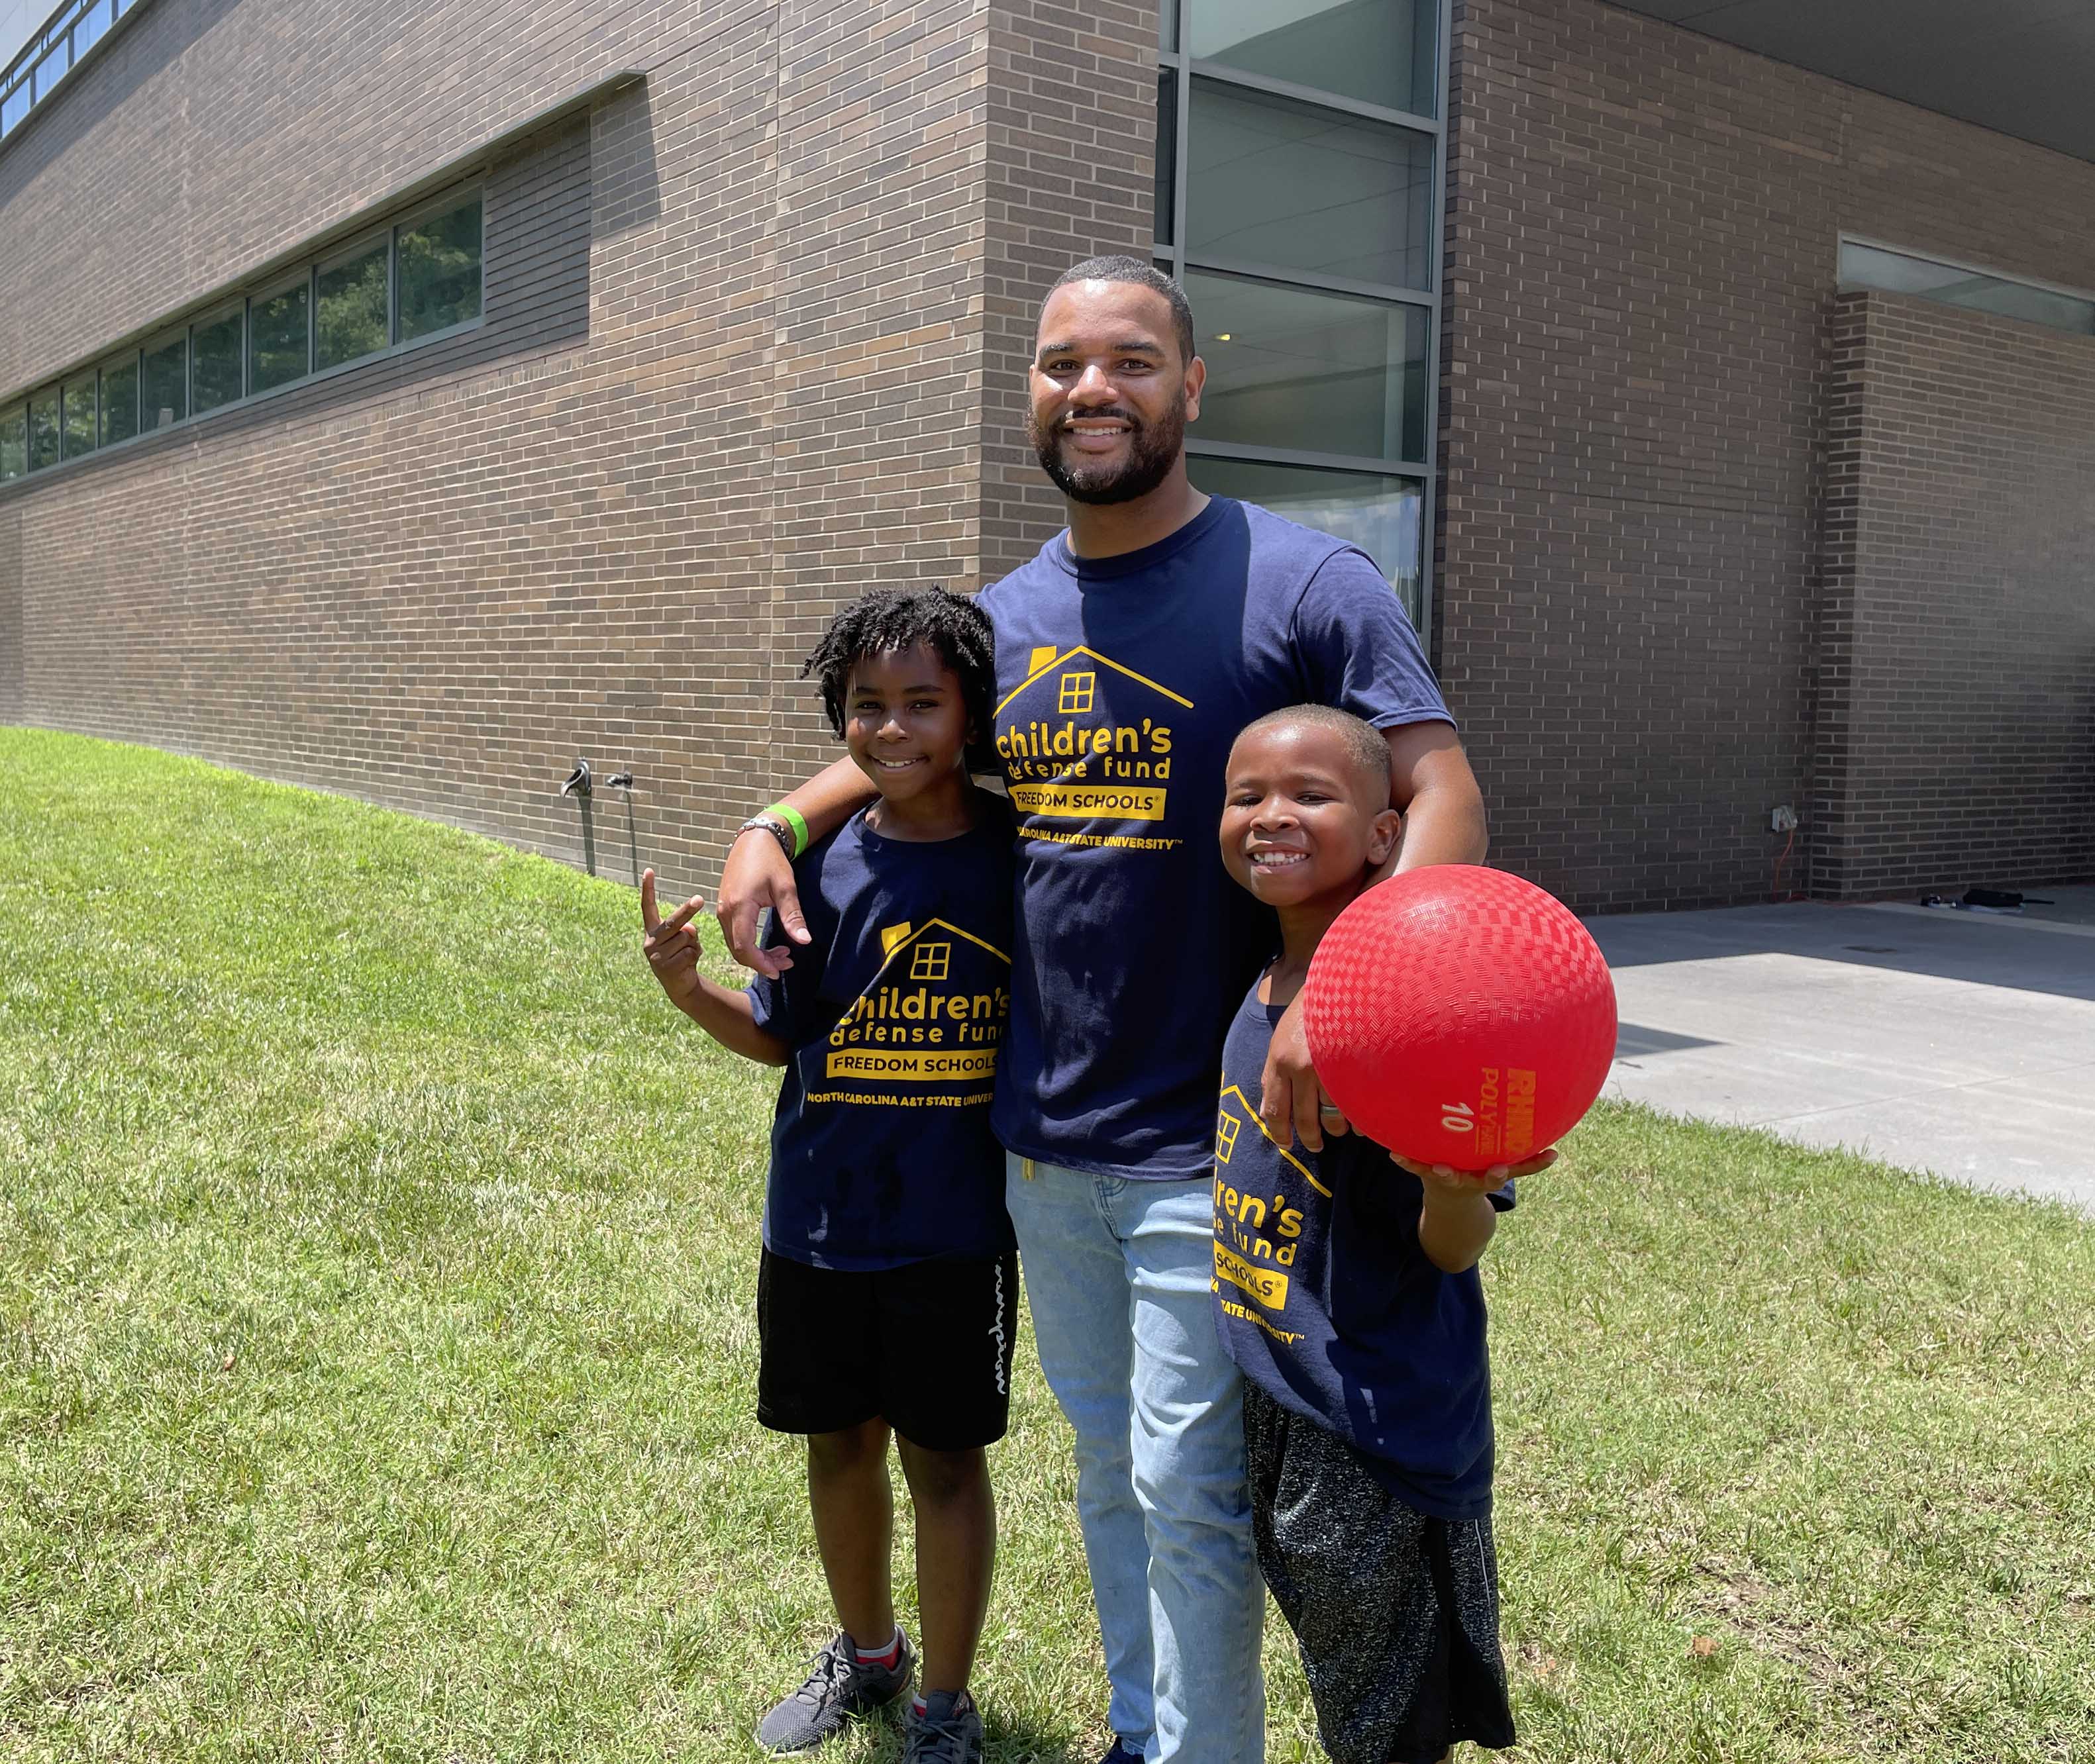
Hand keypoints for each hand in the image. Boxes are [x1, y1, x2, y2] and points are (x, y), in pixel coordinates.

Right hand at [640, 868, 706, 1007]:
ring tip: (687, 955)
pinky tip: (687, 965)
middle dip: (689, 910)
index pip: (648, 907)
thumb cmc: (683, 956)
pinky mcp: (664, 967)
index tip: (649, 870)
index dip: (648, 889)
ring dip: (694, 945)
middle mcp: (650, 940)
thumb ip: (685, 931)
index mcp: (653, 930)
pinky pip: (690, 953)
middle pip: (674, 921)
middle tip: (700, 899)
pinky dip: (695, 957)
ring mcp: (655, 955)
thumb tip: (689, 930)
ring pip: (687, 938)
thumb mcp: (684, 939)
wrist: (681, 985)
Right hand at [716, 825, 807, 977]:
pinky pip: (733, 933)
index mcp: (739, 906)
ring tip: (782, 953)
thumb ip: (793, 917)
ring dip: (756, 954)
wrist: (755, 839)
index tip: (779, 970)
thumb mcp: (786, 888)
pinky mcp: (724, 906)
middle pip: (738, 950)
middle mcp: (725, 910)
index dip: (761, 963)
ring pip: (735, 943)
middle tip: (787, 962)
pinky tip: (767, 943)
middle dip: (762, 961)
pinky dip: (749, 943)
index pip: (744, 948)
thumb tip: (805, 942)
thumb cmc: (772, 861)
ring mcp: (722, 908)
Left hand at [1259, 992, 1344, 1152]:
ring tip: (1338, 1129)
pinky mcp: (1357, 1067)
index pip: (1275, 1109)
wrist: (1341, 982)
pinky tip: (1359, 1118)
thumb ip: (1272, 1075)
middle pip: (1305, 1120)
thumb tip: (1268, 1111)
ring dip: (1336, 1128)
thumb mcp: (1280, 1039)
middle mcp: (1303, 1068)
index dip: (1279, 1133)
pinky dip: (1359, 1117)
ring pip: (1333, 1116)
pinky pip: (1357, 1104)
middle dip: (1310, 1138)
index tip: (1285, 1144)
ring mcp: (1332, 1068)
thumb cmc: (1308, 1012)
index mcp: (1280, 1061)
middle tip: (1315, 1146)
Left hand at [1388, 1148, 1557, 1190]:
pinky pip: (1419, 1169)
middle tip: (1498, 1169)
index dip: (1537, 1163)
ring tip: (1439, 1168)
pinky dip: (1408, 1163)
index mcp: (1496, 1172)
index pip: (1522, 1168)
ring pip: (1451, 1177)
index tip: (1551, 1155)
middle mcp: (1478, 1178)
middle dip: (1495, 1175)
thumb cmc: (1478, 1168)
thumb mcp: (1499, 1159)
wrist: (1451, 1201)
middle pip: (1489, 1179)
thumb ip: (1517, 1146)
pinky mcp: (1431, 1175)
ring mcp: (1455, 1178)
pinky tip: (1395, 1154)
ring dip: (1445, 1173)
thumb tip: (1544, 1117)